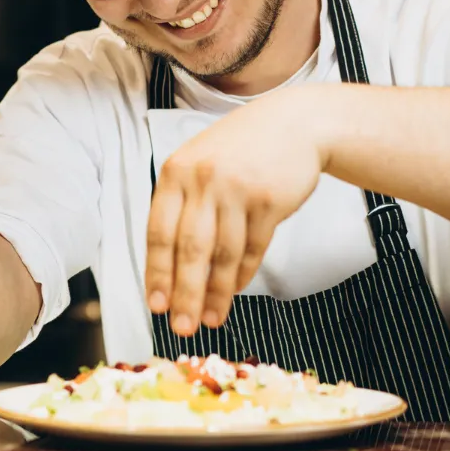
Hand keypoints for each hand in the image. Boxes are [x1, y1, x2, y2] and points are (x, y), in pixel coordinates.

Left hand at [145, 86, 327, 335]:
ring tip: (211, 319)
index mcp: (176, 173)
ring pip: (222, 254)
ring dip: (216, 293)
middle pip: (190, 249)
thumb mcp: (198, 165)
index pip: (158, 232)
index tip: (156, 305)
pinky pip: (252, 247)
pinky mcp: (270, 200)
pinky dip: (242, 274)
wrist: (293, 124)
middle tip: (182, 326)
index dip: (157, 273)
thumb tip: (167, 268)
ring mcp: (238, 189)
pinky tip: (233, 291)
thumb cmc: (239, 150)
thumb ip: (181, 206)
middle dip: (184, 294)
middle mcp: (203, 180)